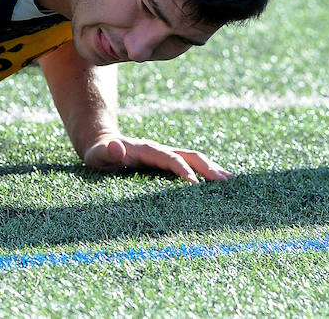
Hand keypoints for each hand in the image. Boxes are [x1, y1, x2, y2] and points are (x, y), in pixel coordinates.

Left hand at [82, 135, 232, 183]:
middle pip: (189, 155)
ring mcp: (166, 156)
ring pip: (194, 159)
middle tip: (226, 182)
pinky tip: (219, 185)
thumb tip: (117, 148)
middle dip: (207, 167)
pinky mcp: (168, 163)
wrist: (101, 143)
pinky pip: (190, 166)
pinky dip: (206, 174)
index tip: (196, 185)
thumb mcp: (96, 153)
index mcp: (147, 149)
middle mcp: (161, 150)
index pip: (169, 159)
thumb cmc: (98, 152)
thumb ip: (105, 151)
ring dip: (212, 169)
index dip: (182, 170)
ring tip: (232, 182)